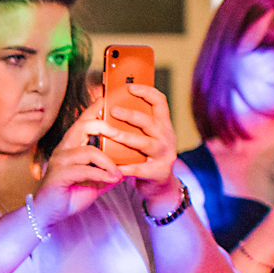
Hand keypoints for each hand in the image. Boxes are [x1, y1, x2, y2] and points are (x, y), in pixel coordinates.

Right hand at [29, 111, 124, 231]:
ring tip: (119, 173)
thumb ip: (109, 171)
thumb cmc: (70, 195)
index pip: (83, 122)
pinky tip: (112, 180)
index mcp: (70, 147)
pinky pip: (85, 170)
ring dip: (108, 162)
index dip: (94, 110)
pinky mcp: (59, 175)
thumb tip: (129, 166)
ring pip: (89, 151)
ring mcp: (59, 161)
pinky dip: (102, 175)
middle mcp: (63, 150)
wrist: (49, 214)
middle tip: (120, 134)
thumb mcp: (95, 181)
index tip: (107, 99)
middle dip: (104, 127)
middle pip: (83, 127)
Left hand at [109, 83, 182, 197]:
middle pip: (150, 122)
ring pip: (145, 143)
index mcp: (163, 125)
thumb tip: (107, 103)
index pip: (160, 102)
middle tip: (113, 111)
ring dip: (125, 137)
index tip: (129, 87)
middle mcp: (167, 137)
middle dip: (131, 115)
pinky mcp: (158, 172)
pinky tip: (112, 163)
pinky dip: (125, 166)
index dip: (146, 92)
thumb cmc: (146, 157)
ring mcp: (164, 155)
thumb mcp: (146, 137)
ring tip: (109, 133)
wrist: (160, 185)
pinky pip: (140, 168)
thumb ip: (133, 123)